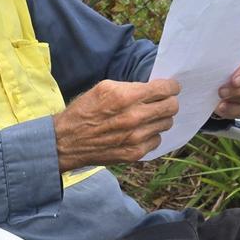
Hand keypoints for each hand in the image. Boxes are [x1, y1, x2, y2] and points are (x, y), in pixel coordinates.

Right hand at [53, 78, 179, 171]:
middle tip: (161, 102)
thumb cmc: (84, 112)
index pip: (166, 89)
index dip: (171, 87)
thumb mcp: (103, 88)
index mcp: (126, 96)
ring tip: (148, 117)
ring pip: (166, 124)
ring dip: (160, 119)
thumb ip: (129, 86)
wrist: (67, 142)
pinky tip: (139, 132)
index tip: (170, 88)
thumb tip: (150, 88)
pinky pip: (157, 140)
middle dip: (169, 102)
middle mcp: (134, 117)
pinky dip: (151, 135)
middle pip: (171, 107)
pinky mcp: (135, 153)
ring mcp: (136, 137)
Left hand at [214, 42, 239, 118]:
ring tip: (220, 105)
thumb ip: (219, 63)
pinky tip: (226, 110)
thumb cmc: (223, 69)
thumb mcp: (221, 63)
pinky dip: (238, 112)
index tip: (233, 81)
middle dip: (239, 90)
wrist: (225, 83)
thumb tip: (209, 69)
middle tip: (221, 93)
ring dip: (236, 103)